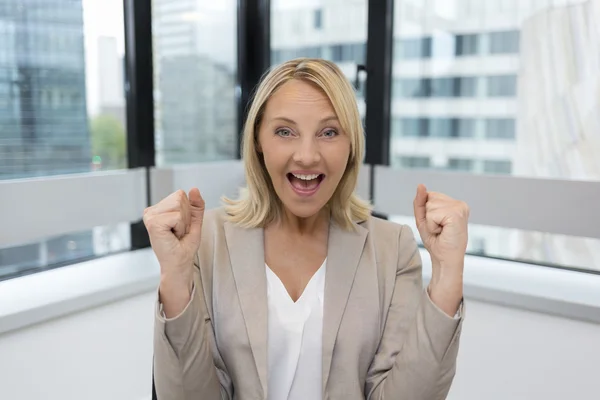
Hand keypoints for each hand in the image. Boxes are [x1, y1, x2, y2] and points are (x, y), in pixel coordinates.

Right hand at [143, 188, 204, 315]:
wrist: (179, 264)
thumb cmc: (184, 246)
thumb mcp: (193, 222)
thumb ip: (195, 205)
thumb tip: (194, 189)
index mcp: (158, 209)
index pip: (180, 194)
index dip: (187, 212)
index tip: (180, 227)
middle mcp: (151, 211)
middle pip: (180, 197)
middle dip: (186, 217)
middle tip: (178, 232)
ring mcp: (150, 216)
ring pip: (179, 205)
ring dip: (183, 222)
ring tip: (175, 234)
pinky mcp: (153, 223)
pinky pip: (177, 215)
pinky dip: (180, 227)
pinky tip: (172, 236)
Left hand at [413, 184, 468, 314]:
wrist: (445, 260)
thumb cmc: (436, 242)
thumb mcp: (424, 219)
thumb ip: (421, 202)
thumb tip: (421, 185)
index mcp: (455, 204)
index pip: (430, 195)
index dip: (426, 212)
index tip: (436, 225)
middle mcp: (460, 204)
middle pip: (429, 198)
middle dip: (428, 216)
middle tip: (439, 230)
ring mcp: (460, 208)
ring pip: (430, 206)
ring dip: (430, 222)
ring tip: (441, 231)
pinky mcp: (456, 214)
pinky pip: (432, 214)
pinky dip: (432, 225)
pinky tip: (443, 232)